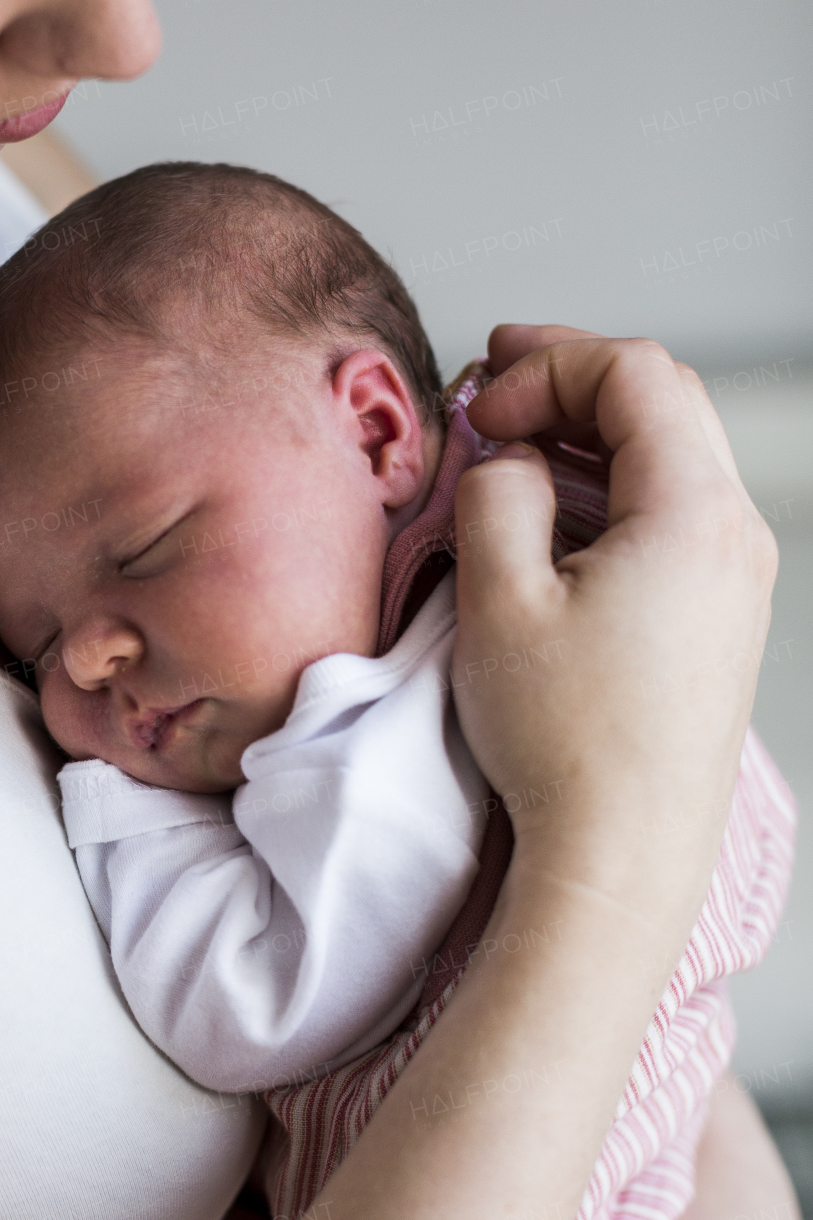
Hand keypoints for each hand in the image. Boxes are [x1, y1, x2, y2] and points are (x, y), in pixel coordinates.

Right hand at [451, 325, 776, 955]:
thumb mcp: (500, 597)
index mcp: (695, 512)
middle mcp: (735, 536)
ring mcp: (736, 580)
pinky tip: (553, 514)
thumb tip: (510, 460)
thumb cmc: (567, 741)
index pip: (635, 376)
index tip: (483, 401)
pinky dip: (611, 490)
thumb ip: (497, 493)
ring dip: (590, 436)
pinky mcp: (718, 620)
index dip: (549, 364)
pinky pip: (673, 517)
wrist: (623, 855)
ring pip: (672, 458)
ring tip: (514, 443)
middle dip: (573, 380)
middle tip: (497, 376)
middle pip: (664, 404)